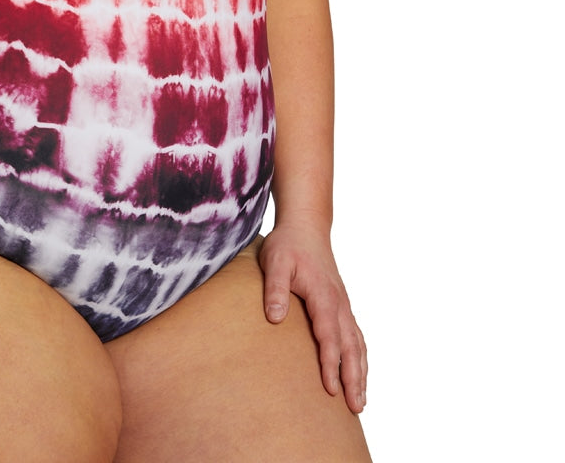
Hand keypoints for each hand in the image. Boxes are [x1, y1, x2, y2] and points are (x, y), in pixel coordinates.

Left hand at [258, 220, 366, 413]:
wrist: (306, 227)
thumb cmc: (288, 245)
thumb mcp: (275, 261)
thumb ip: (275, 289)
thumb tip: (275, 318)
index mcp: (324, 296)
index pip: (329, 336)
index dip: (330, 363)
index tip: (330, 389)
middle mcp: (339, 304)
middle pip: (352, 347)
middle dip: (354, 378)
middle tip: (355, 408)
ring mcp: (343, 305)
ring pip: (358, 344)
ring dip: (361, 373)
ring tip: (360, 402)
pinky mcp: (341, 305)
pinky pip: (356, 336)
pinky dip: (360, 358)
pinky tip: (358, 373)